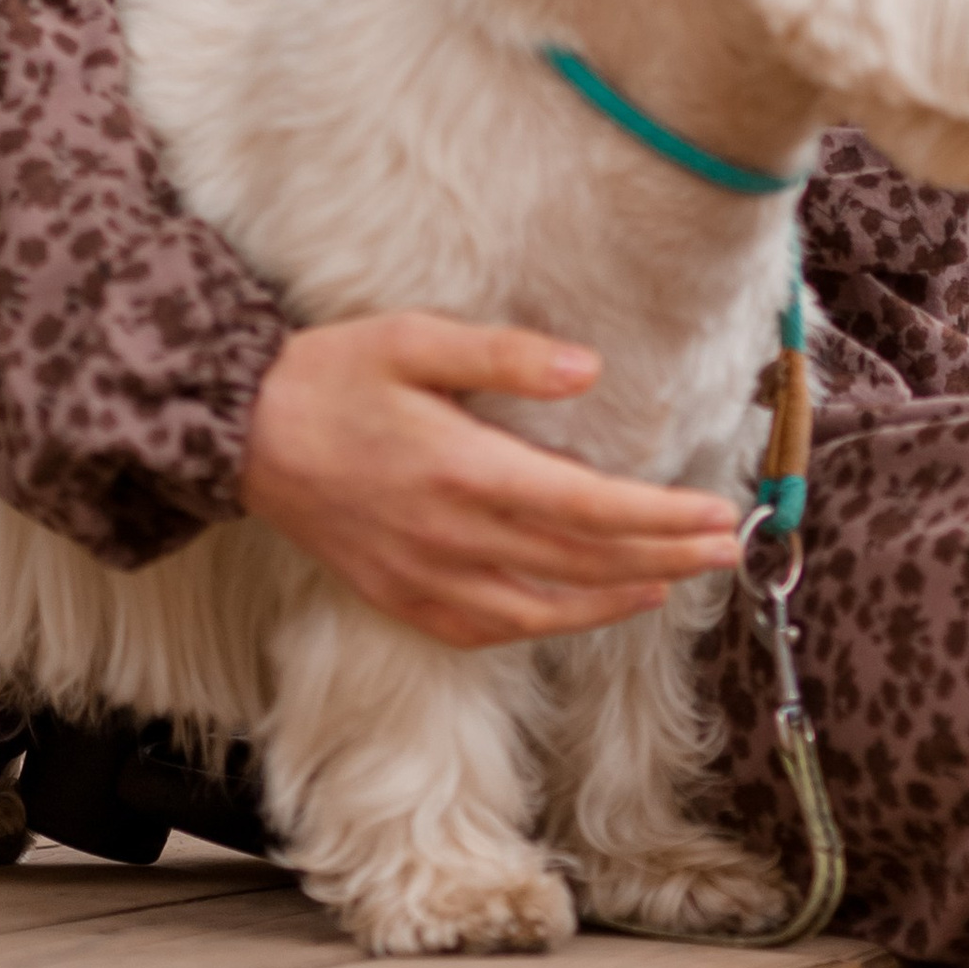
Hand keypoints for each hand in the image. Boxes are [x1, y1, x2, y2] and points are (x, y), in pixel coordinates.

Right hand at [240, 311, 743, 650]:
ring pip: (542, 608)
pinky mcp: (403, 598)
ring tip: (674, 582)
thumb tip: (588, 369)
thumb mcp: (417, 338)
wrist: (240, 435)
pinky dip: (547, 626)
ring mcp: (426, 578)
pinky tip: (583, 610)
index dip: (658, 519)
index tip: (716, 516)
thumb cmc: (333, 375)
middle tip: (728, 550)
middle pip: (580, 562)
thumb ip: (506, 355)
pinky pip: (489, 629)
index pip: (587, 509)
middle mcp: (452, 538)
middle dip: (663, 558)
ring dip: (616, 597)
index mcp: (463, 471)